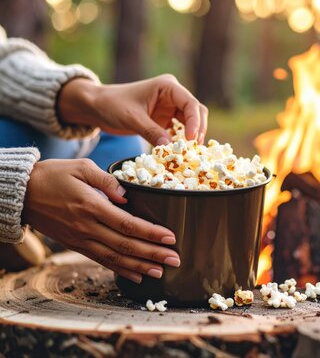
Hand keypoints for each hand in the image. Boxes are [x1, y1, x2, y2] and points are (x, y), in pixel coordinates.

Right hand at [22, 159, 180, 282]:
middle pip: (125, 245)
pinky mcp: (75, 245)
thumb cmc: (53, 175)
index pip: (127, 224)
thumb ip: (107, 180)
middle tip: (175, 259)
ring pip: (114, 258)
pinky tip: (137, 275)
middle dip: (153, 254)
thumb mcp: (81, 167)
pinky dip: (120, 270)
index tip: (171, 237)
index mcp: (91, 205)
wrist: (22, 193)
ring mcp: (80, 239)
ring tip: (161, 272)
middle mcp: (87, 227)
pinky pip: (100, 261)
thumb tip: (127, 195)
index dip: (151, 233)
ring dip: (140, 266)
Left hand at [58, 75, 207, 144]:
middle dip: (198, 130)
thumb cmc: (112, 105)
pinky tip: (180, 152)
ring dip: (192, 136)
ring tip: (189, 152)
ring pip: (192, 122)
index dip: (195, 122)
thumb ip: (151, 131)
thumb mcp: (132, 118)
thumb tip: (170, 148)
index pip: (190, 103)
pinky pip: (181, 130)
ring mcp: (171, 107)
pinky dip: (182, 141)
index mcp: (167, 86)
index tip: (190, 139)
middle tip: (193, 149)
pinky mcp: (166, 119)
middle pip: (196, 112)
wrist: (98, 106)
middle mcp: (173, 95)